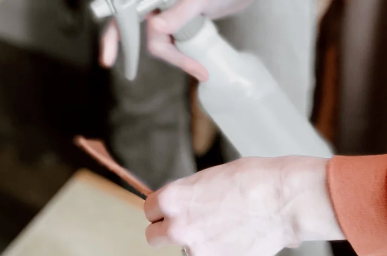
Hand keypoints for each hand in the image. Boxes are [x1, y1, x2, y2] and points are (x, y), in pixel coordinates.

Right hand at [99, 0, 223, 79]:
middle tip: (155, 72)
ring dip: (176, 58)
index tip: (108, 60)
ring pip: (161, 41)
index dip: (115, 35)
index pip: (126, 12)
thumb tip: (155, 28)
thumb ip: (179, 12)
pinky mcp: (185, 22)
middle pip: (143, 33)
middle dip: (153, 53)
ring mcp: (172, 12)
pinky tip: (196, 63)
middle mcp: (159, 1)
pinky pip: (174, 42)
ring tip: (201, 69)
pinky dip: (181, 55)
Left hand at [145, 157, 342, 254]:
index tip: (168, 211)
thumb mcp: (205, 180)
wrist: (280, 201)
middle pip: (154, 236)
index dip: (160, 210)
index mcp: (172, 199)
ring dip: (195, 244)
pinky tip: (231, 240)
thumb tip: (179, 207)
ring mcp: (199, 249)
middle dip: (166, 231)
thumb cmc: (248, 182)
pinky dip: (216, 252)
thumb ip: (186, 196)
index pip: (148, 210)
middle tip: (185, 226)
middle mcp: (179, 227)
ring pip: (184, 250)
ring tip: (218, 230)